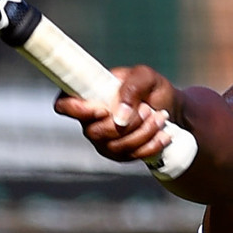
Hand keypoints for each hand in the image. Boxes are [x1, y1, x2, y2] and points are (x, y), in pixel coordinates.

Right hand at [53, 64, 180, 163]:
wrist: (168, 107)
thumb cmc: (150, 87)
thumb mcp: (145, 76)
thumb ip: (131, 87)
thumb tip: (120, 117)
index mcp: (88, 96)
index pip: (64, 105)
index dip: (76, 110)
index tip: (102, 109)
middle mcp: (90, 121)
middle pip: (96, 132)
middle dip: (127, 123)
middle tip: (148, 109)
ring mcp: (103, 141)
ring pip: (116, 147)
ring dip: (143, 133)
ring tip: (160, 117)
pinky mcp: (120, 155)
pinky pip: (131, 156)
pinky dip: (151, 145)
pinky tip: (163, 134)